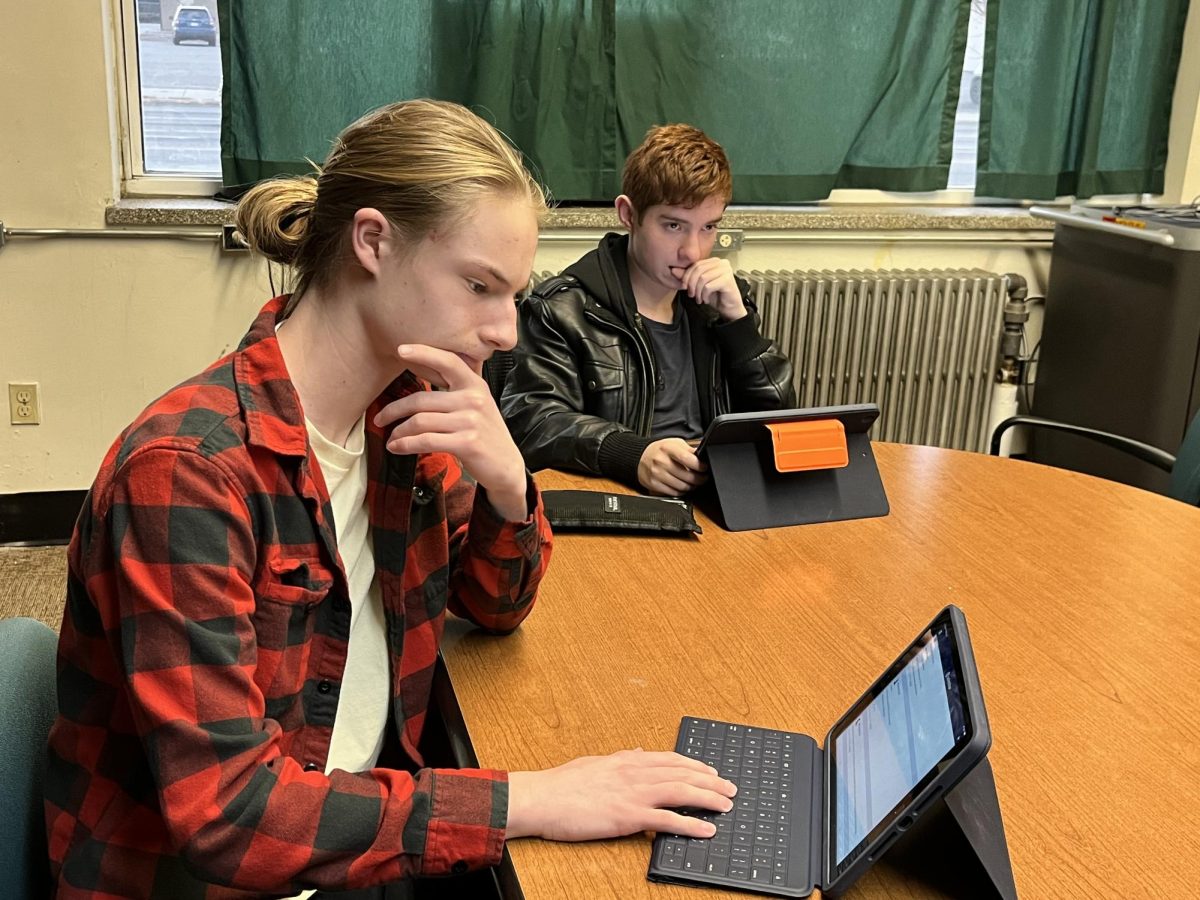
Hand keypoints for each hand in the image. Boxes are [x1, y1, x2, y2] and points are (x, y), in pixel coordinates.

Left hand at [373, 344, 528, 520]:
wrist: (506, 466)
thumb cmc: (485, 434)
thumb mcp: (477, 405)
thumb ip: (456, 390)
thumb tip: (422, 372)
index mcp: (475, 385)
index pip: (448, 361)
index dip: (423, 353)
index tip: (401, 349)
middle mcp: (473, 399)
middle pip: (421, 400)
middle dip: (394, 410)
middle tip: (380, 419)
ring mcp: (471, 421)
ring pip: (420, 422)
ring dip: (398, 432)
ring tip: (391, 439)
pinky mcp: (467, 443)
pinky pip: (426, 441)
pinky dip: (406, 445)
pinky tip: (397, 448)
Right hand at [506, 749, 737, 840]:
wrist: (541, 798)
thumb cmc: (561, 784)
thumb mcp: (594, 762)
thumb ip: (621, 758)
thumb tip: (640, 752)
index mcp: (627, 759)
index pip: (671, 759)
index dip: (695, 764)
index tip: (712, 771)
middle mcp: (634, 772)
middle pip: (683, 773)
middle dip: (711, 780)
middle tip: (730, 788)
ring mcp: (633, 793)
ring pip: (681, 792)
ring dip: (708, 798)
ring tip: (726, 805)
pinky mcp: (628, 816)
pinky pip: (667, 820)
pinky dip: (690, 824)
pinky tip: (706, 829)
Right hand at [638, 438, 707, 495]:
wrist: (639, 457)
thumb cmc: (659, 450)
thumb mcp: (674, 443)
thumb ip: (688, 449)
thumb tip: (702, 456)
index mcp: (668, 449)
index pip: (687, 459)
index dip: (699, 466)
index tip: (704, 468)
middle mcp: (661, 461)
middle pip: (687, 476)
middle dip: (699, 479)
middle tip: (703, 477)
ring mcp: (657, 474)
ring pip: (682, 486)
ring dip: (691, 486)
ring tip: (694, 482)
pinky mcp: (654, 484)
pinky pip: (673, 492)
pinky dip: (681, 491)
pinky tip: (683, 486)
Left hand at [669, 257, 746, 320]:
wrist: (729, 307)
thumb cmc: (716, 295)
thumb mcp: (698, 285)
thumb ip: (687, 277)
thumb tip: (673, 269)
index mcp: (714, 261)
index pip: (695, 264)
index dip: (687, 276)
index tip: (685, 287)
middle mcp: (721, 263)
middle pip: (698, 270)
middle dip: (692, 284)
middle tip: (691, 295)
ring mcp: (726, 270)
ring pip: (703, 278)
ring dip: (698, 291)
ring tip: (699, 298)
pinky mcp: (728, 280)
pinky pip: (709, 286)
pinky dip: (705, 295)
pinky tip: (707, 300)